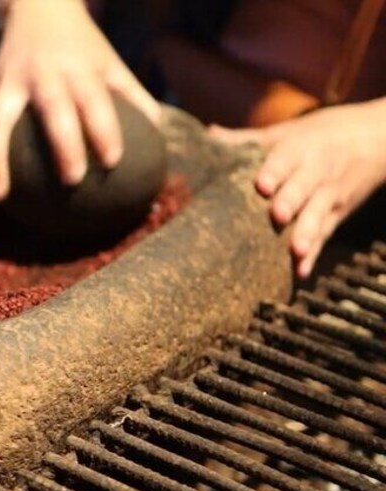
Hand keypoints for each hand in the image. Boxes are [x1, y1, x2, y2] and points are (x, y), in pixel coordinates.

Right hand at [0, 0, 159, 200]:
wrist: (37, 7)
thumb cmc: (82, 47)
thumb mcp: (111, 63)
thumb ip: (134, 98)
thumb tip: (158, 142)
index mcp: (79, 68)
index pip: (95, 99)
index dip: (104, 129)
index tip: (113, 162)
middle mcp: (44, 74)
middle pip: (53, 109)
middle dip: (63, 144)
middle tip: (72, 180)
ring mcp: (10, 81)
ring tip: (0, 196)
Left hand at [210, 99, 385, 277]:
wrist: (380, 137)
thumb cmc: (322, 135)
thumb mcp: (288, 131)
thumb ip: (247, 139)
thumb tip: (209, 134)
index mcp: (301, 148)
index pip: (286, 159)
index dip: (274, 172)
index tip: (261, 185)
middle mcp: (317, 172)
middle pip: (304, 188)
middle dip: (291, 202)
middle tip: (277, 217)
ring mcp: (329, 195)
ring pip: (318, 215)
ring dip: (307, 234)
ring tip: (295, 251)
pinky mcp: (338, 215)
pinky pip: (325, 236)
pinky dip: (314, 254)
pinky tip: (301, 273)